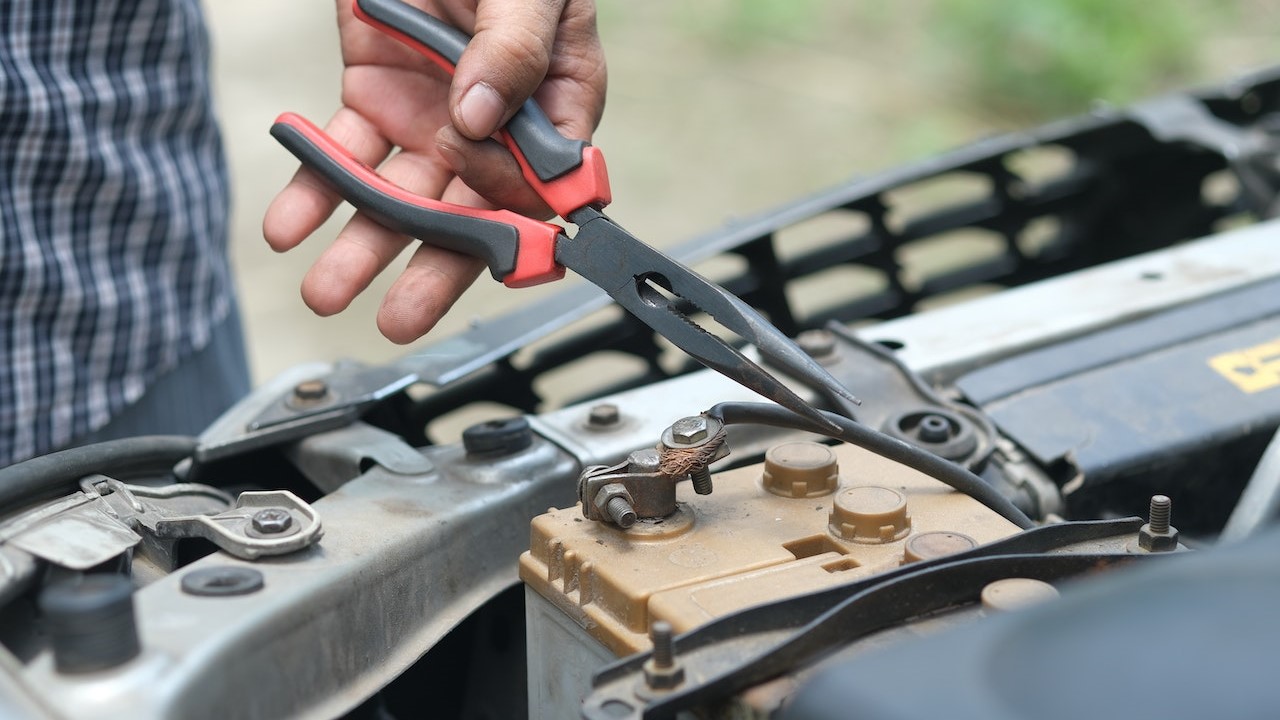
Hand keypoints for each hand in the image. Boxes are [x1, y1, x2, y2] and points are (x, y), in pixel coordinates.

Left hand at [263, 0, 605, 342]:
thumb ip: (515, 47)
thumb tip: (482, 120)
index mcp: (555, 100)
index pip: (551, 182)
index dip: (528, 228)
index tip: (503, 265)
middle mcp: (494, 124)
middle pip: (470, 211)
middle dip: (431, 267)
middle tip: (399, 319)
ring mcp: (432, 116)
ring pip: (401, 195)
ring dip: (362, 244)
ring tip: (325, 289)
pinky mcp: (374, 98)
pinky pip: (344, 152)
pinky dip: (313, 187)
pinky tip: (289, 223)